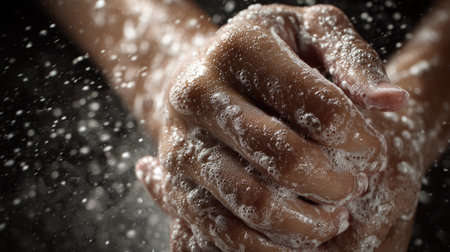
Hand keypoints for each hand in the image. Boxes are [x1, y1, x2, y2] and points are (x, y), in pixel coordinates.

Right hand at [137, 4, 408, 249]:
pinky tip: (295, 234)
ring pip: (253, 202)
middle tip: (354, 187)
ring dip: (306, 223)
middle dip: (336, 185)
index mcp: (240, 49)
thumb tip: (391, 103)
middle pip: (286, 158)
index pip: (321, 107)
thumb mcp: (313, 32)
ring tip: (331, 217)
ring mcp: (181, 141)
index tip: (369, 150)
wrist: (201, 75)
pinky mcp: (175, 180)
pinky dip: (266, 245)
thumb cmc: (267, 54)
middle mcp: (199, 93)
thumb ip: (353, 60)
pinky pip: (221, 228)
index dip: (359, 139)